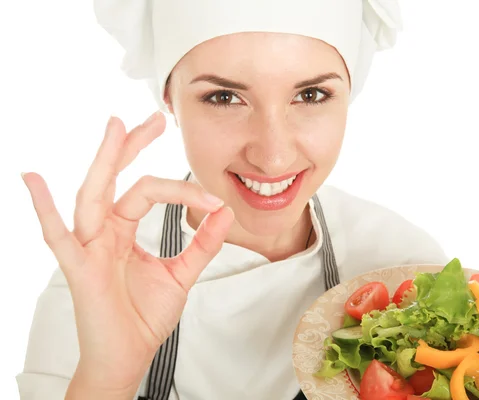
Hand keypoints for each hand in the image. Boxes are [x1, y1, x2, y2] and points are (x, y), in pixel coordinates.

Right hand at [22, 112, 233, 398]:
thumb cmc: (144, 317)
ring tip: (116, 127)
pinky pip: (57, 236)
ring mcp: (89, 247)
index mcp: (124, 230)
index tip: (213, 199)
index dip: (182, 191)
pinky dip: (43, 208)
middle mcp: (103, 232)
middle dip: (131, 146)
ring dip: (104, 161)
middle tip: (153, 119)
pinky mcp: (79, 269)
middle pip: (114, 179)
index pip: (148, 191)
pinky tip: (33, 179)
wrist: (129, 356)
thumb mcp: (181, 274)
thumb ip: (202, 244)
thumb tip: (224, 211)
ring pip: (93, 196)